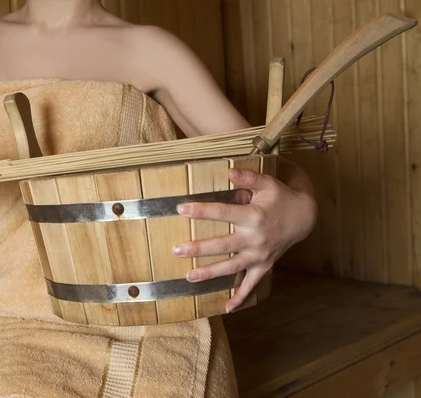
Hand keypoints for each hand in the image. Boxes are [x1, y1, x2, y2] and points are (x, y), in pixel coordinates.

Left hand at [173, 168, 316, 311]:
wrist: (304, 217)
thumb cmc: (280, 198)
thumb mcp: (267, 183)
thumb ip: (247, 178)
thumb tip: (228, 171)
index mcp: (253, 216)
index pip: (222, 212)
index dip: (201, 211)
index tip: (180, 209)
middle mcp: (255, 238)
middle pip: (222, 245)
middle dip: (198, 249)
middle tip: (176, 250)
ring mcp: (259, 255)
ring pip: (232, 267)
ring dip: (210, 273)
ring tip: (189, 276)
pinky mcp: (264, 266)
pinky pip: (251, 284)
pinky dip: (240, 297)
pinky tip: (226, 308)